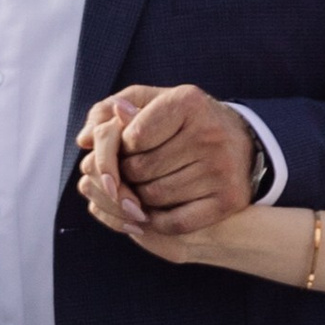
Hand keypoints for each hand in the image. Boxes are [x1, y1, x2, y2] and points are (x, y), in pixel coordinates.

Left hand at [75, 97, 218, 258]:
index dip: (121, 147)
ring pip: (152, 198)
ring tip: (149, 185)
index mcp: (187, 102)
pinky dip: (157, 220)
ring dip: (140, 198)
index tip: (131, 146)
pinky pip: (174, 222)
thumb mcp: (150, 101)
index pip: (130, 137)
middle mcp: (208, 134)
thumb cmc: (182, 121)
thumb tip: (84, 139)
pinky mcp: (228, 199)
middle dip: (127, 174)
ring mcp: (221, 169)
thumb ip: (110, 110)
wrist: (240, 142)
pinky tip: (158, 208)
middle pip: (138, 171)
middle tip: (136, 171)